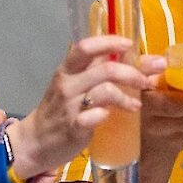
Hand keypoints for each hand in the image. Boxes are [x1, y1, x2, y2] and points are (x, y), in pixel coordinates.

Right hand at [5, 36, 158, 180]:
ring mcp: (70, 106)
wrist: (36, 141)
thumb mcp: (76, 85)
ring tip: (136, 104)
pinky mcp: (73, 127)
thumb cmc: (62, 109)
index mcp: (68, 69)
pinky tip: (112, 116)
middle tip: (146, 81)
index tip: (130, 44)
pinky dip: (106, 115)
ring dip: (126, 96)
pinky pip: (93, 117)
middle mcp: (68, 84)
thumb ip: (100, 71)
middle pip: (104, 69)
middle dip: (132, 72)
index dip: (110, 41)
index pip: (86, 47)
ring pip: (104, 91)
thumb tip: (136, 59)